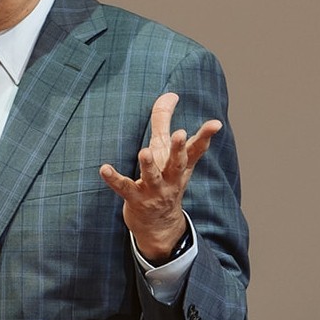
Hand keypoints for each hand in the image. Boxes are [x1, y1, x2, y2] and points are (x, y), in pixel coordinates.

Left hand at [99, 92, 221, 263]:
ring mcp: (154, 191)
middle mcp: (170, 179)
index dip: (205, 136)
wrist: (159, 225)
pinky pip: (124, 188)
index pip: (195, 149)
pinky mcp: (135, 200)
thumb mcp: (165, 152)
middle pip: (177, 162)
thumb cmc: (163, 180)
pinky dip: (114, 179)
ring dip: (149, 165)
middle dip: (178, 148)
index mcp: (180, 166)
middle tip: (180, 133)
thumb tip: (171, 94)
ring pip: (152, 177)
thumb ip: (164, 122)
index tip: (215, 124)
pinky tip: (104, 169)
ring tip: (144, 152)